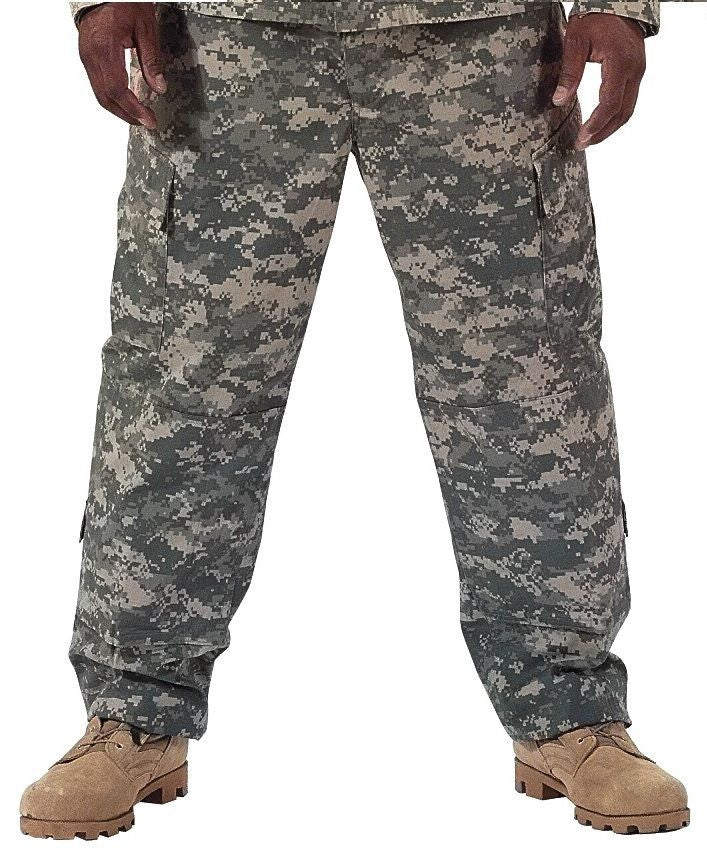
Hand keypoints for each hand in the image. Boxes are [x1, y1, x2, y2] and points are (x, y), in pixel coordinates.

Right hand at [78, 3, 165, 127]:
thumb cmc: (122, 1)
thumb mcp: (144, 26)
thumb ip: (152, 59)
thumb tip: (159, 88)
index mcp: (104, 48)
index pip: (117, 89)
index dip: (133, 109)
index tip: (148, 119)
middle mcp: (90, 55)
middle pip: (105, 97)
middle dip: (127, 114)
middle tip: (146, 122)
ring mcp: (86, 57)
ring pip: (100, 94)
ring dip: (119, 109)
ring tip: (139, 116)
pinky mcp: (87, 57)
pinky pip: (98, 85)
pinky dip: (113, 98)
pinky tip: (127, 102)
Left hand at [553, 14, 646, 149]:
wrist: (616, 2)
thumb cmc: (595, 18)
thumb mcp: (576, 41)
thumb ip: (569, 72)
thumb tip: (559, 100)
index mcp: (620, 63)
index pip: (610, 103)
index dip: (596, 124)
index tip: (582, 138)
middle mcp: (634, 70)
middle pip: (622, 112)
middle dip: (602, 132)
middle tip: (582, 144)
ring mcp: (638, 72)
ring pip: (628, 110)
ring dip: (609, 128)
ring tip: (590, 139)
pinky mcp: (636, 72)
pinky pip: (628, 101)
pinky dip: (615, 116)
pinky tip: (600, 124)